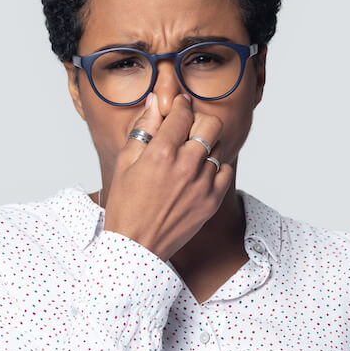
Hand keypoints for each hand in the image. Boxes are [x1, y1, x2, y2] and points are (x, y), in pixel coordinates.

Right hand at [102, 92, 233, 261]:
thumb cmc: (125, 206)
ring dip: (204, 146)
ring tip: (187, 157)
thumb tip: (154, 103)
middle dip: (199, 120)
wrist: (136, 247)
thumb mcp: (125, 163)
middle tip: (188, 128)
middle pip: (211, 123)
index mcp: (161, 154)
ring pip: (217, 146)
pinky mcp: (212, 201)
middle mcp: (186, 166)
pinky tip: (198, 174)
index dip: (181, 104)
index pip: (182, 113)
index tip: (179, 105)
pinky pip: (225, 170)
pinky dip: (214, 167)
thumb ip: (143, 129)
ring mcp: (202, 185)